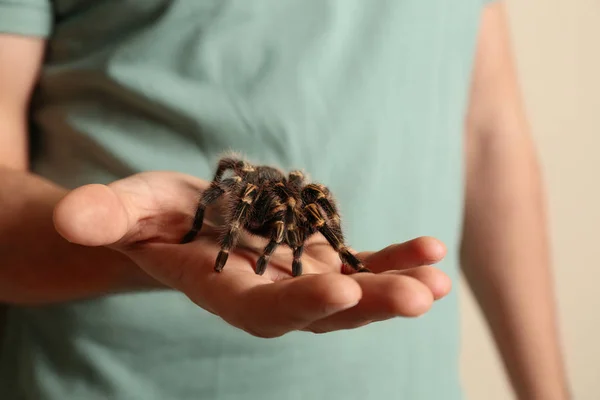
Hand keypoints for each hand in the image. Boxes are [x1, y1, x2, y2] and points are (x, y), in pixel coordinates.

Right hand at [53, 171, 451, 337]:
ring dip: (395, 287)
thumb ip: (106, 215)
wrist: (182, 222)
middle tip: (418, 297)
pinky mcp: (319, 257)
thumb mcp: (127, 208)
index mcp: (224, 292)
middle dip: (368, 304)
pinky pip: (363, 260)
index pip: (264, 309)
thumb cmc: (149, 217)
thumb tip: (73, 218)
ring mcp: (300, 278)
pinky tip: (431, 252)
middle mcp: (269, 296)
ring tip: (436, 280)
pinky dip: (395, 259)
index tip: (339, 288)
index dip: (300, 302)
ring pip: (352, 292)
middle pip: (322, 311)